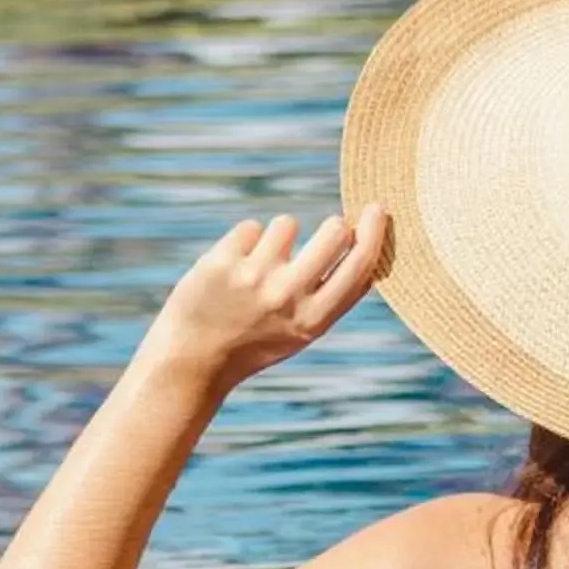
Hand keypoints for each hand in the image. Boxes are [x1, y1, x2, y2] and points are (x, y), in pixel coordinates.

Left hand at [138, 207, 389, 392]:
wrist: (192, 359)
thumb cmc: (254, 341)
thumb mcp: (301, 330)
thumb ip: (330, 295)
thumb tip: (362, 244)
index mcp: (313, 320)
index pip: (359, 267)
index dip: (373, 233)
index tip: (376, 208)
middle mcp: (288, 297)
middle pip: (333, 233)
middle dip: (334, 225)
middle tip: (327, 230)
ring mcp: (254, 277)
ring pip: (288, 224)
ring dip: (279, 237)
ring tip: (259, 267)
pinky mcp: (223, 261)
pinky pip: (251, 228)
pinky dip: (245, 242)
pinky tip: (232, 269)